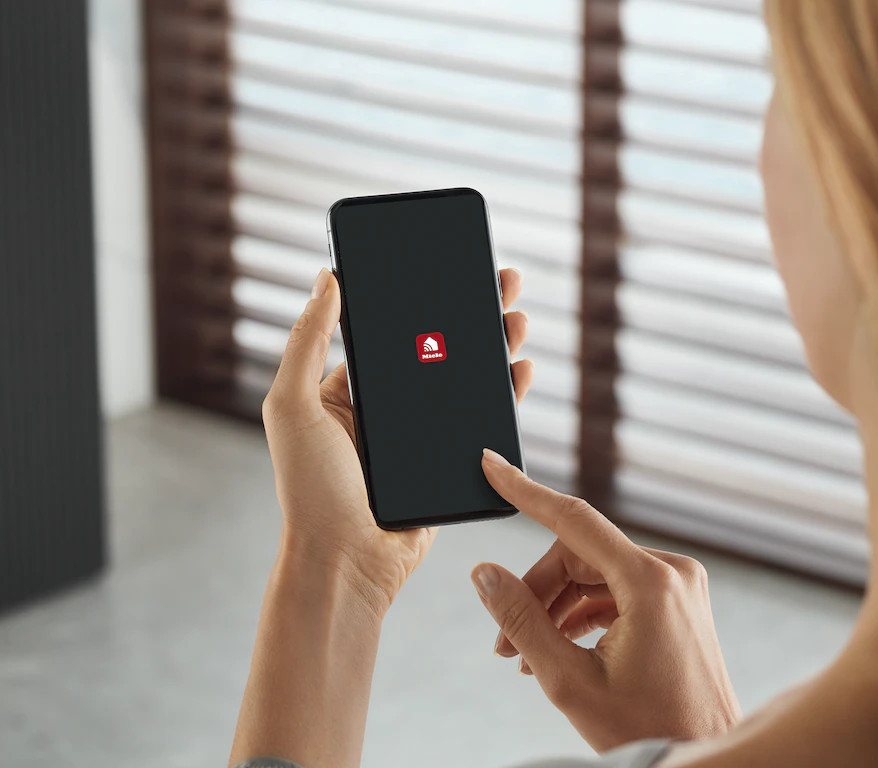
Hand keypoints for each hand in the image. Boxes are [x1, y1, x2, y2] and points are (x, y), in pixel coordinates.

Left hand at [262, 267, 532, 611]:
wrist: (347, 564)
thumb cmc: (310, 491)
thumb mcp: (293, 406)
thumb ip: (305, 341)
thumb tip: (326, 278)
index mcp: (349, 391)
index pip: (392, 332)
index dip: (420, 298)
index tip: (446, 266)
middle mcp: (386, 411)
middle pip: (437, 349)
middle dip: (470, 313)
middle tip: (499, 281)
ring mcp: (420, 440)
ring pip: (465, 382)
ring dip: (493, 347)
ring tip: (516, 317)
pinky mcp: (448, 466)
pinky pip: (480, 423)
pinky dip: (504, 396)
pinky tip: (520, 371)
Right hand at [471, 450, 741, 751]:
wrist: (708, 755)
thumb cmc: (648, 729)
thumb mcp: (568, 679)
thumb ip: (521, 620)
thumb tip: (485, 574)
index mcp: (650, 583)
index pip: (573, 518)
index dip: (524, 491)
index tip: (492, 465)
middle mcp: (671, 572)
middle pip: (578, 555)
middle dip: (537, 592)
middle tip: (502, 641)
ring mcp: (679, 586)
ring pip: (595, 573)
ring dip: (555, 607)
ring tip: (523, 655)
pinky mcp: (678, 602)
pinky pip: (617, 590)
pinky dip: (583, 613)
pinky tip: (557, 648)